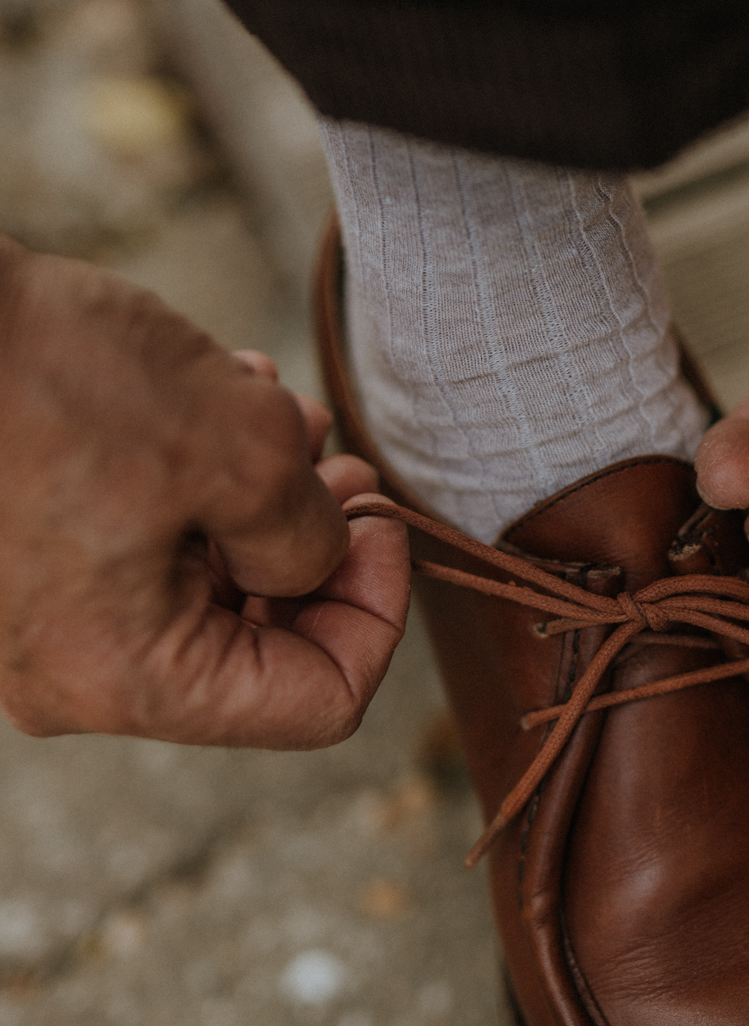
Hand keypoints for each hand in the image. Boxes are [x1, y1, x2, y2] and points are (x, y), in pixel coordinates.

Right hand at [0, 237, 408, 746]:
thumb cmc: (54, 375)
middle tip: (351, 470)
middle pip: (264, 645)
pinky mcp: (32, 564)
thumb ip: (313, 536)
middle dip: (324, 548)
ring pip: (213, 585)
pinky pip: (154, 550)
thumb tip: (324, 561)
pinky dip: (209, 488)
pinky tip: (234, 406)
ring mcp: (48, 621)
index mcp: (132, 680)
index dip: (379, 613)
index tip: (383, 522)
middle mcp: (80, 672)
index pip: (317, 703)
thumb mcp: (243, 452)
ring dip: (270, 503)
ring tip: (295, 420)